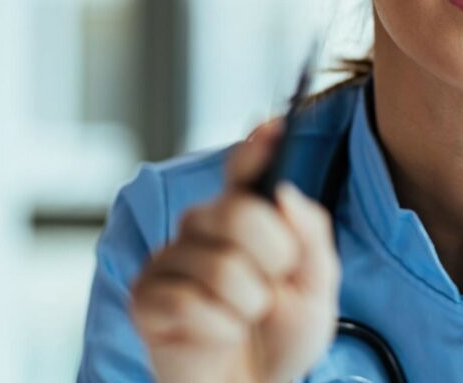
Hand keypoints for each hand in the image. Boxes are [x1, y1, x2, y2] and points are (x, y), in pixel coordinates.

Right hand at [130, 120, 340, 382]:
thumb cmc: (281, 336)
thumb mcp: (317, 287)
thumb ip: (311, 237)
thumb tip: (285, 194)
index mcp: (243, 218)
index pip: (244, 170)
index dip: (255, 147)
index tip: (274, 126)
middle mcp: (201, 228)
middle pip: (239, 212)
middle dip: (274, 258)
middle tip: (274, 286)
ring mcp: (169, 260)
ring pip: (221, 267)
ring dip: (248, 306)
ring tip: (244, 318)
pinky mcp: (146, 298)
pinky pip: (191, 303)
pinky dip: (220, 328)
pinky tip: (218, 335)